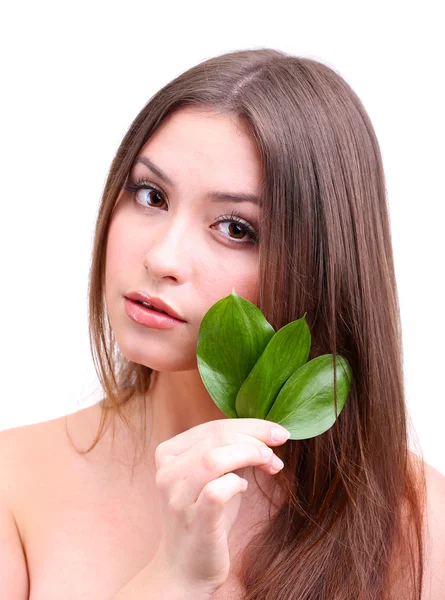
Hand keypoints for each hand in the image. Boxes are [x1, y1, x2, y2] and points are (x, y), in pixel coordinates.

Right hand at [152, 418, 289, 594]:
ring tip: (269, 464)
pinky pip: (217, 491)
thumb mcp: (214, 475)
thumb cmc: (206, 516)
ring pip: (214, 459)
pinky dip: (237, 483)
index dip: (250, 426)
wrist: (185, 568)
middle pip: (216, 437)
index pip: (213, 427)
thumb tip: (269, 433)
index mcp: (168, 453)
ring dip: (249, 454)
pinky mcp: (194, 521)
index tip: (278, 433)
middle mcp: (166, 472)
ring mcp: (177, 498)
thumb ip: (230, 451)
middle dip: (255, 438)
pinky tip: (243, 488)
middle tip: (277, 450)